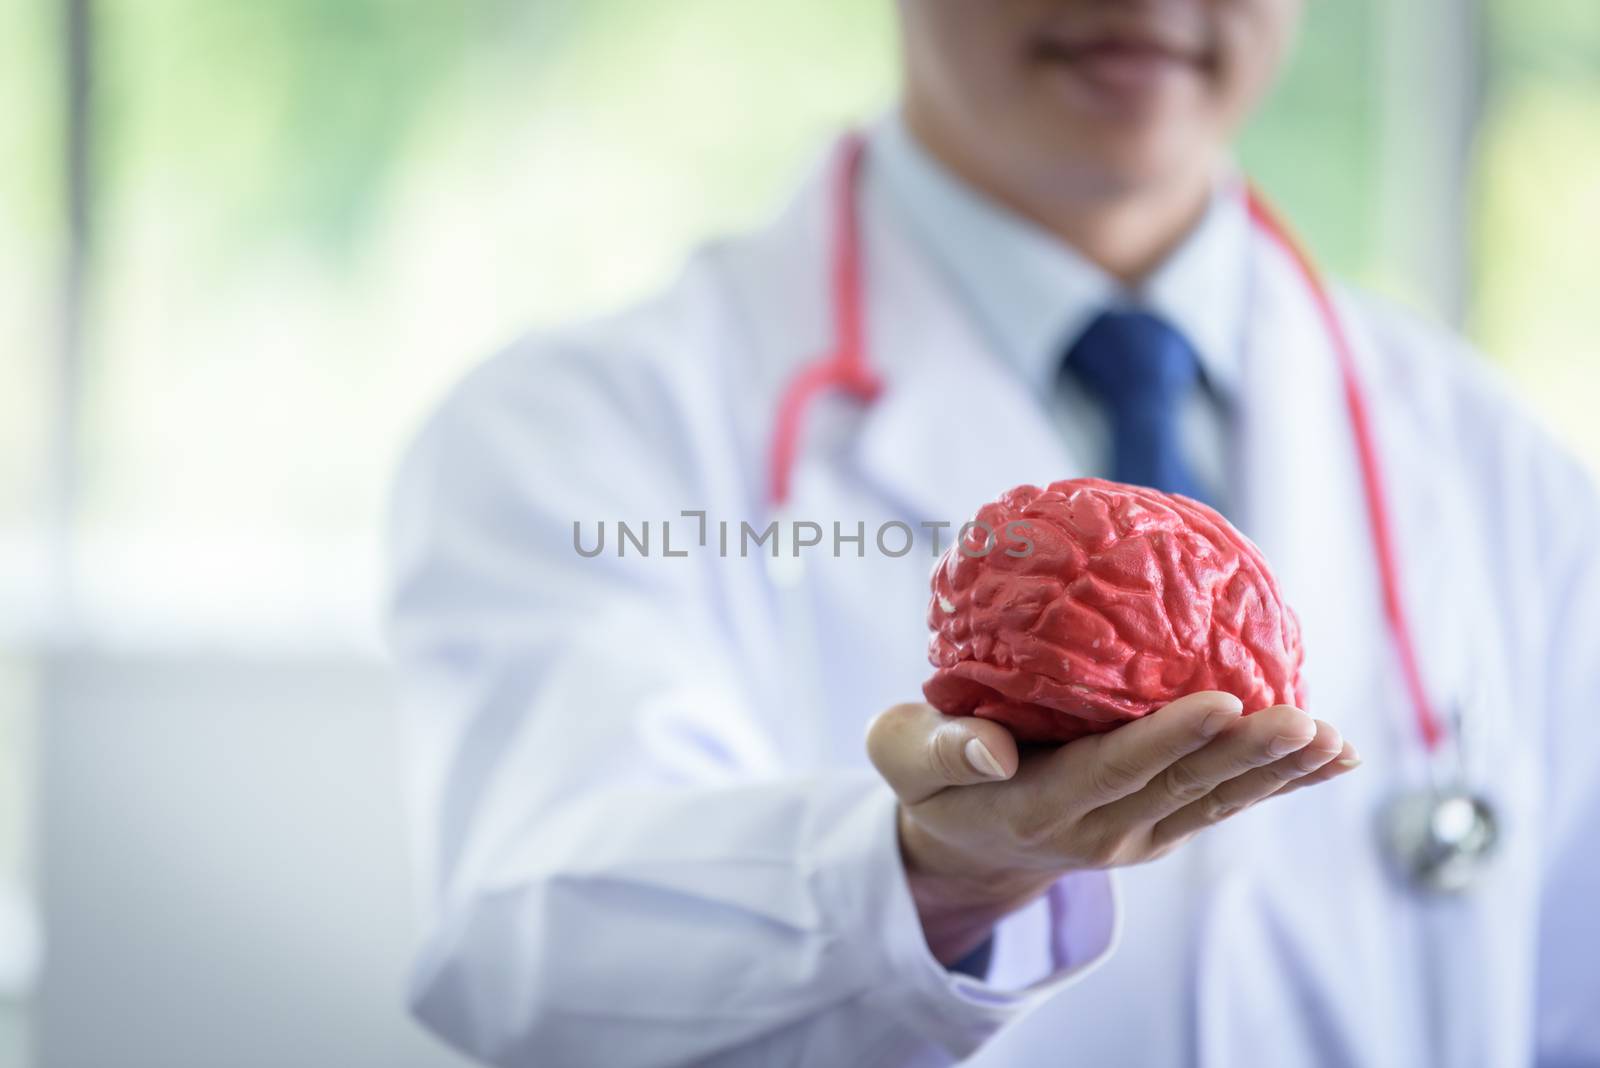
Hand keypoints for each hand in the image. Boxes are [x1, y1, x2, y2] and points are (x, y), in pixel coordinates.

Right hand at [865, 693, 1358, 964]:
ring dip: (1278, 773)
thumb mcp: (903, 756)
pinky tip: (1332, 756)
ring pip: (1216, 802)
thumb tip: (993, 750)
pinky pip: (1225, 804)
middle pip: (1182, 789)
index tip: (1221, 702)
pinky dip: (1280, 782)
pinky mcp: (1160, 828)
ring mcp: (1136, 836)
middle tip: (1303, 719)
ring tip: (1333, 741)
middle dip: (1247, 754)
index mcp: (1036, 804)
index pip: (1113, 769)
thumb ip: (938, 750)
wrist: (964, 843)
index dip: (1169, 739)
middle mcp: (1098, 829)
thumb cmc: (929, 778)